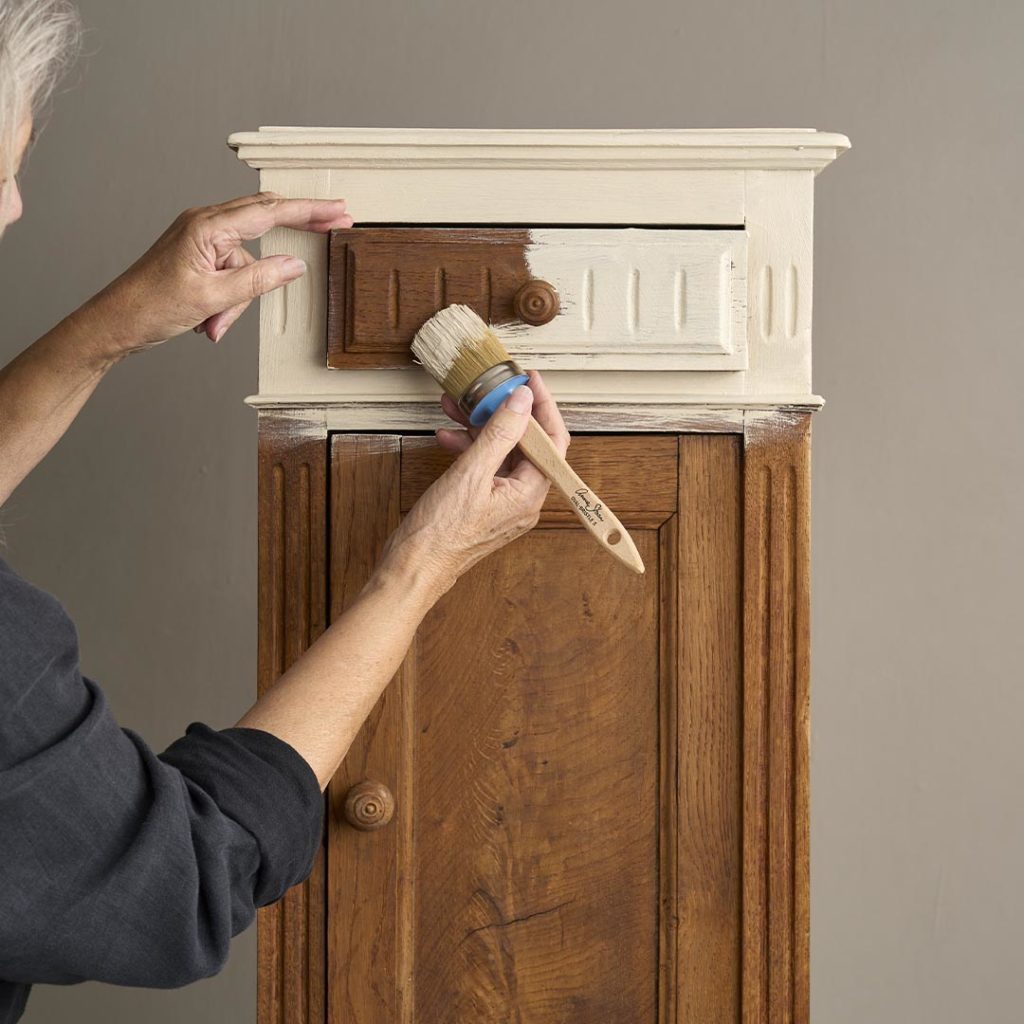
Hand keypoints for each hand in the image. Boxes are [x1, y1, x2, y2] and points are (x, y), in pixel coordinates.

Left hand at [84, 192, 351, 357]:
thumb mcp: (214, 297)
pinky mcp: (198, 254)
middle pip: (263, 220)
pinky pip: (231, 273)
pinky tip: (209, 320)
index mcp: (208, 226)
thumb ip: (259, 278)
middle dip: (298, 227)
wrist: (116, 321)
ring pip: (246, 261)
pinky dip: (228, 299)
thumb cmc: (152, 305)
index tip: (337, 210)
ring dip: (239, 297)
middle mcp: (204, 224)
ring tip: (214, 323)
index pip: (270, 212)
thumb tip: (294, 264)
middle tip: (335, 224)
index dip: (309, 211)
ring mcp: (200, 238)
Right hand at [380, 370, 570, 593]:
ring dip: (482, 427)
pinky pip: (486, 467)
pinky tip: (450, 437)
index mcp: (530, 494)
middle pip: (527, 444)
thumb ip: (499, 433)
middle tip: (488, 390)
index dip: (543, 406)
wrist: (413, 568)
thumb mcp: (470, 473)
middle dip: (504, 413)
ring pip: (502, 453)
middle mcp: (523, 500)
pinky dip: (470, 448)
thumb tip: (521, 401)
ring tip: (459, 408)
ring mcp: (504, 503)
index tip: (528, 380)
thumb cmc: (440, 535)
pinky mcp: (485, 505)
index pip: (552, 441)